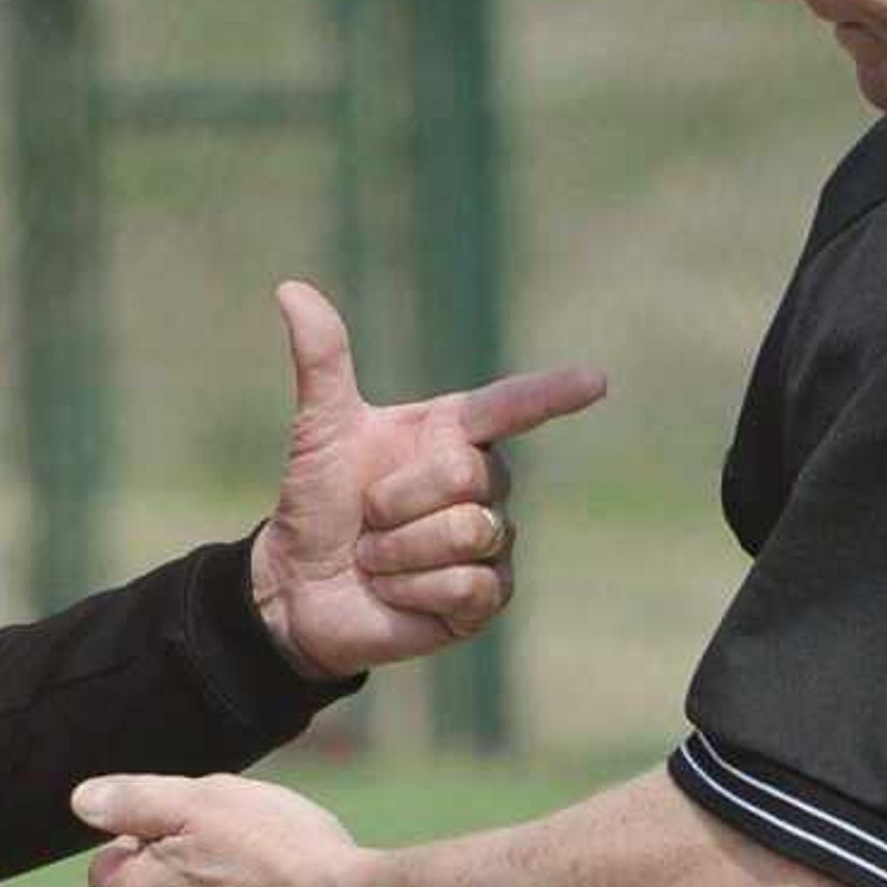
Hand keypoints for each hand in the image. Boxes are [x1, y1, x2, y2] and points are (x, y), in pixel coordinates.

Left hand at [253, 281, 606, 677]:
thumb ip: (321, 362)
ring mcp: (492, 542)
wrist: (300, 586)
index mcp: (453, 434)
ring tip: (379, 558)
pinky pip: (468, 585)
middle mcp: (484, 483)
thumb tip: (291, 288)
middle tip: (369, 519)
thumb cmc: (320, 502)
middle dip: (398, 501)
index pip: (511, 407)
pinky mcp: (488, 597)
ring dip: (400, 551)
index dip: (552, 393)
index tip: (595, 380)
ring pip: (468, 533)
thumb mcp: (320, 430)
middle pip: (467, 476)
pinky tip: (398, 593)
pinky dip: (414, 590)